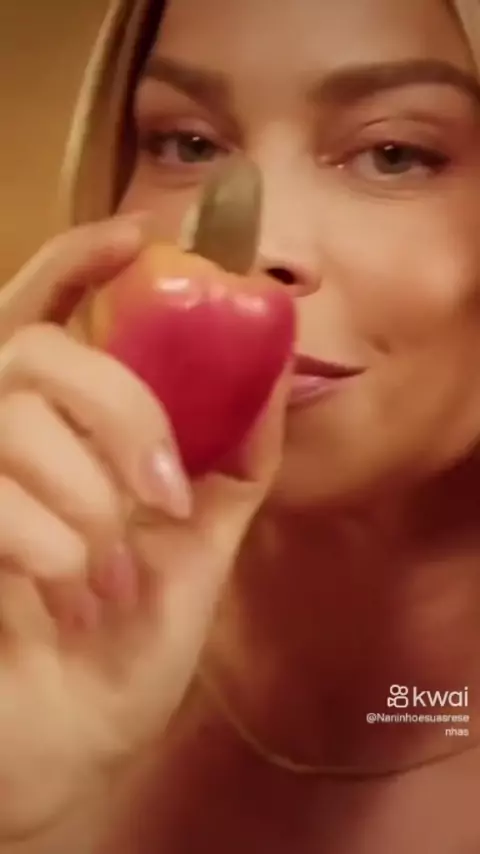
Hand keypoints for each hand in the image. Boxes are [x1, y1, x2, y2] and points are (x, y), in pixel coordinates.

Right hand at [0, 216, 287, 840]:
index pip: (45, 311)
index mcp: (61, 434)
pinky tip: (69, 595)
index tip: (141, 235)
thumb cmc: (125, 645)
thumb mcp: (197, 546)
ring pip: (14, 419)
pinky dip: (51, 546)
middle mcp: (2, 437)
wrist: (69, 739)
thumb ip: (230, 463)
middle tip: (164, 488)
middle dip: (117, 409)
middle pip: (36, 352)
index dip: (79, 263)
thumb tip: (273, 373)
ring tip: (110, 571)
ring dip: (86, 498)